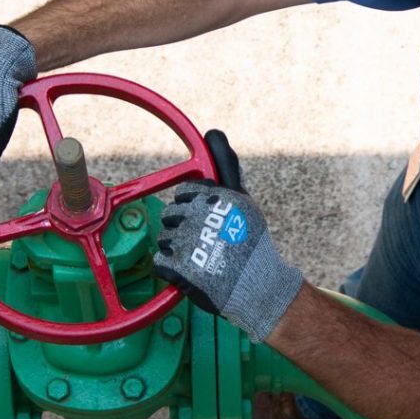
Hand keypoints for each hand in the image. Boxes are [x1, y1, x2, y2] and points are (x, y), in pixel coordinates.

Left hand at [153, 130, 302, 342]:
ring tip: (201, 257)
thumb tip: (213, 132)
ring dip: (178, 249)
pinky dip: (172, 269)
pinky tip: (191, 271)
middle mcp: (202, 217)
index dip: (192, 207)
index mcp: (216, 198)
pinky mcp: (181, 271)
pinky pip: (160, 262)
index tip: (206, 219)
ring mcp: (190, 245)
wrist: (259, 286)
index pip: (184, 194)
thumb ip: (226, 164)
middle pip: (171, 215)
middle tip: (205, 241)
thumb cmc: (250, 240)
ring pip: (164, 239)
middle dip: (184, 227)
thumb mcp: (242, 198)